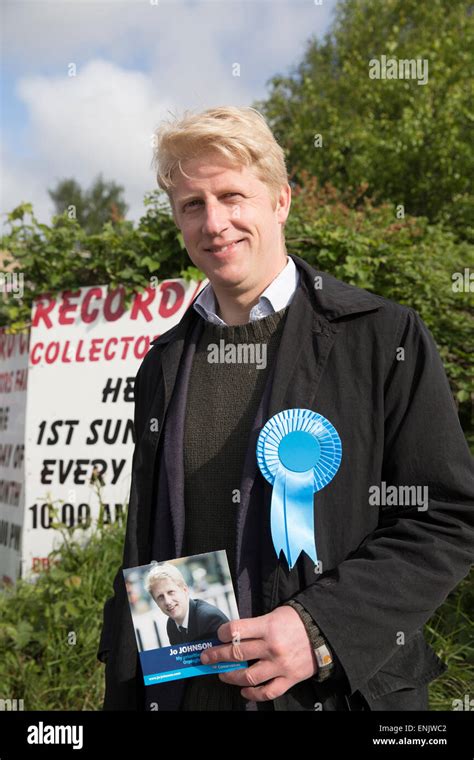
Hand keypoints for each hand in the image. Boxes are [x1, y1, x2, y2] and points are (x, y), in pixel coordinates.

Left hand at [200, 605, 317, 701]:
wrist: (323, 632)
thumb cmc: (296, 621)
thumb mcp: (274, 615)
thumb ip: (256, 625)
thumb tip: (234, 634)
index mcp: (268, 626)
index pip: (236, 630)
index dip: (222, 633)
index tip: (218, 635)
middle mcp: (272, 647)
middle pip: (236, 653)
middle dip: (217, 655)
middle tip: (207, 657)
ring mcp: (280, 665)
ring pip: (248, 676)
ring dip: (231, 676)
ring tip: (223, 674)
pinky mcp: (289, 679)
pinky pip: (267, 692)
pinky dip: (253, 694)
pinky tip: (244, 691)